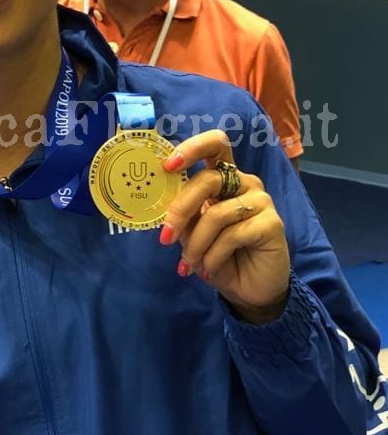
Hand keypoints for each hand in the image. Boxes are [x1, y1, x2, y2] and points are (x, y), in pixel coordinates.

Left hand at [159, 130, 289, 322]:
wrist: (249, 289)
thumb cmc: (218, 256)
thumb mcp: (193, 234)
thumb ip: (184, 215)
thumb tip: (163, 207)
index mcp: (223, 177)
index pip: (214, 145)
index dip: (191, 148)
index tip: (168, 166)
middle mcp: (244, 182)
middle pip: (207, 180)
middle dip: (181, 210)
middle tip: (166, 237)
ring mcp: (261, 200)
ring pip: (216, 214)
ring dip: (196, 244)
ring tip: (189, 265)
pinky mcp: (272, 223)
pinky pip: (232, 235)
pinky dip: (213, 256)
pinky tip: (209, 270)